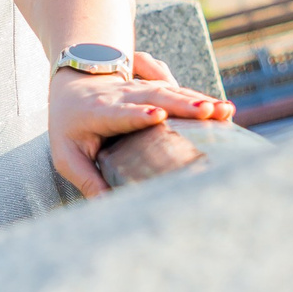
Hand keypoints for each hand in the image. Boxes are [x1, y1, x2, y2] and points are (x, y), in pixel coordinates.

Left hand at [48, 61, 235, 198]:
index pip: (120, 113)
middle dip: (182, 104)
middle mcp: (120, 96)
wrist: (73, 84)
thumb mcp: (67, 156)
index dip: (138, 114)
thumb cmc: (70, 126)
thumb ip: (87, 180)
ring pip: (170, 91)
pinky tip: (221, 107)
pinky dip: (199, 97)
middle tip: (208, 112)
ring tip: (225, 111)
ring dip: (198, 100)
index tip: (158, 116)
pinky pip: (177, 89)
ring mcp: (138, 88)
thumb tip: (108, 207)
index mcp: (97, 112)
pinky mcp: (152, 85)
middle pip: (154, 97)